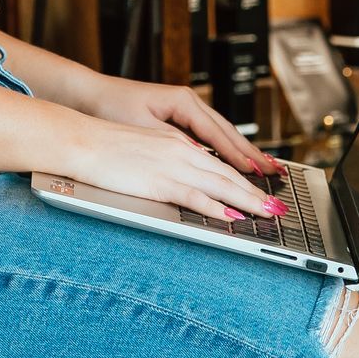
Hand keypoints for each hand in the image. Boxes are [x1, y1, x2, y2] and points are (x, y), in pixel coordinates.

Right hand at [61, 85, 282, 223]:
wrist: (81, 140)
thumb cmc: (104, 146)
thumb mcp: (143, 149)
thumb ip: (165, 162)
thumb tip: (180, 180)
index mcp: (177, 143)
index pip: (218, 162)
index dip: (243, 178)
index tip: (261, 189)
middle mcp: (181, 151)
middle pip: (227, 174)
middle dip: (255, 191)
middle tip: (277, 206)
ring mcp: (172, 165)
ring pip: (219, 184)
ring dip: (246, 200)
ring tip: (266, 213)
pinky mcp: (159, 181)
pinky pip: (194, 196)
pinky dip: (216, 207)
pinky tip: (231, 217)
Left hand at [88, 74, 264, 171]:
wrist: (89, 95)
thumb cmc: (111, 108)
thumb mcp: (143, 128)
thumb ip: (173, 143)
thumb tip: (202, 158)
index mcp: (184, 102)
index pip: (219, 134)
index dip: (239, 156)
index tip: (256, 172)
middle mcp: (189, 103)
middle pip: (228, 132)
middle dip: (252, 154)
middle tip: (275, 173)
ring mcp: (185, 109)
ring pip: (221, 134)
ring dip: (242, 153)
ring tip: (265, 168)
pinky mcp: (177, 117)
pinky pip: (208, 136)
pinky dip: (224, 150)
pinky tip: (235, 161)